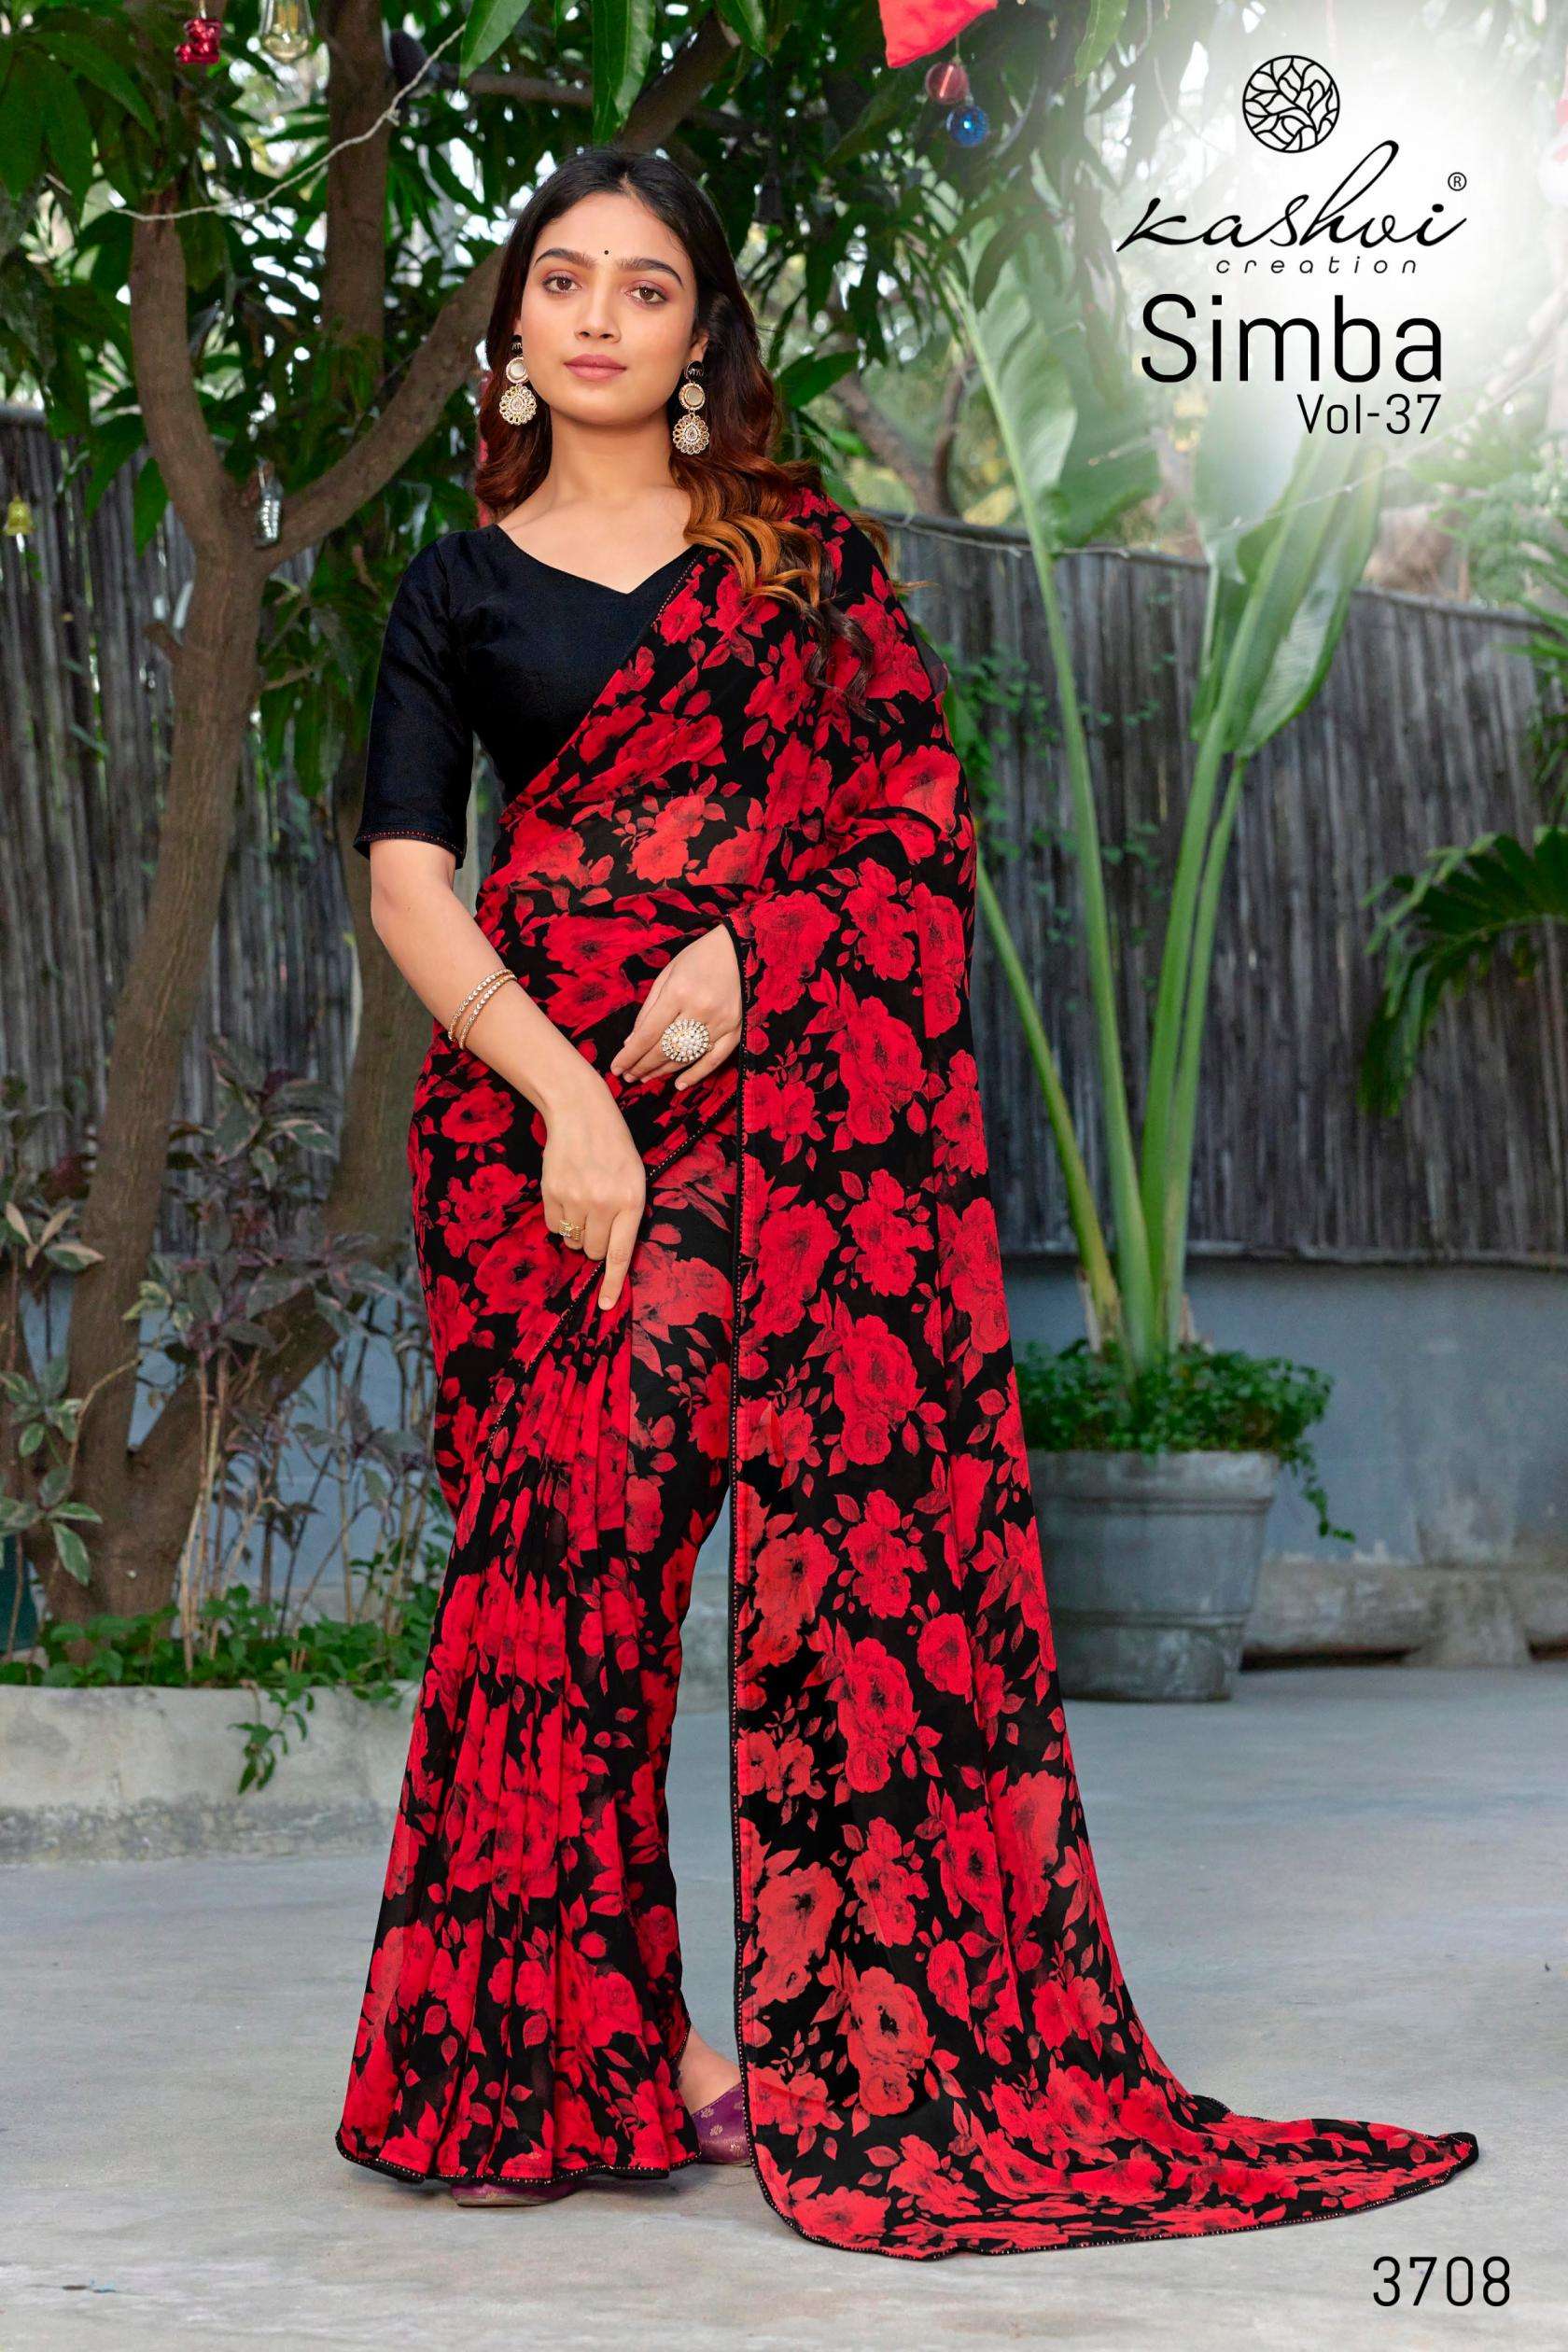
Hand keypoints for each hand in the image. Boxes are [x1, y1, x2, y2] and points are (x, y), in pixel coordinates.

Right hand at [540, 1071, 646, 1311]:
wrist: (581, 1112)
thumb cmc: (614, 1147)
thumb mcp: (635, 1178)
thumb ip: (627, 1214)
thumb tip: (609, 1253)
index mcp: (631, 1201)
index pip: (621, 1253)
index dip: (612, 1283)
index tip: (605, 1306)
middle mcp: (604, 1204)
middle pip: (592, 1251)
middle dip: (594, 1244)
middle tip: (597, 1217)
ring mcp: (575, 1198)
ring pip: (571, 1240)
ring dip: (576, 1231)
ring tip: (582, 1201)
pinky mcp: (551, 1192)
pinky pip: (552, 1226)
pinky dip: (558, 1219)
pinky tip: (566, 1195)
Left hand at [608, 923, 740, 1092]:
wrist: (740, 948)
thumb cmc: (698, 958)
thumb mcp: (666, 975)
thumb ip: (649, 1009)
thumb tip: (632, 1042)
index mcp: (678, 992)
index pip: (648, 1034)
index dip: (630, 1055)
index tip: (616, 1068)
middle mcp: (700, 1010)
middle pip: (665, 1049)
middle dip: (643, 1066)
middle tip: (629, 1077)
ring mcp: (720, 1022)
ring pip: (686, 1056)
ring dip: (663, 1071)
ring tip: (646, 1077)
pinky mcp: (735, 1029)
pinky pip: (714, 1060)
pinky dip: (696, 1074)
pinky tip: (679, 1084)